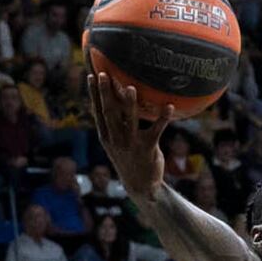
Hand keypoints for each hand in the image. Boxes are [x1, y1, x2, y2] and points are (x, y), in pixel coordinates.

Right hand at [85, 72, 169, 200]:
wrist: (141, 186)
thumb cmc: (129, 158)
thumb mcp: (115, 143)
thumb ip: (114, 124)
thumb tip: (114, 100)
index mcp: (106, 136)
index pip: (97, 111)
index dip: (94, 93)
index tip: (92, 75)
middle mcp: (116, 138)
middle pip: (109, 112)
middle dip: (105, 93)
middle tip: (104, 74)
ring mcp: (132, 143)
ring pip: (129, 120)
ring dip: (130, 103)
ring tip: (131, 87)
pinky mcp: (148, 148)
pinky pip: (156, 130)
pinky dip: (163, 118)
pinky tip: (170, 106)